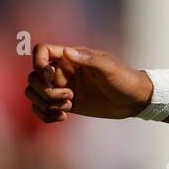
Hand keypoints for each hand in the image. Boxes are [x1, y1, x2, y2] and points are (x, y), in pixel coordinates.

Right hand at [24, 44, 153, 122]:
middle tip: (68, 97)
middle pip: (33, 76)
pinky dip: (45, 114)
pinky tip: (62, 117)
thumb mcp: (109, 68)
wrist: (135, 100)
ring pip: (34, 93)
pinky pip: (42, 108)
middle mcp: (64, 71)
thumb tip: (67, 52)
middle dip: (44, 89)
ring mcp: (63, 88)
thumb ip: (89, 59)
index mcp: (72, 57)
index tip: (50, 76)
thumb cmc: (125, 79)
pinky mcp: (65, 103)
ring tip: (68, 107)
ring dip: (45, 103)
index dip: (38, 62)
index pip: (42, 51)